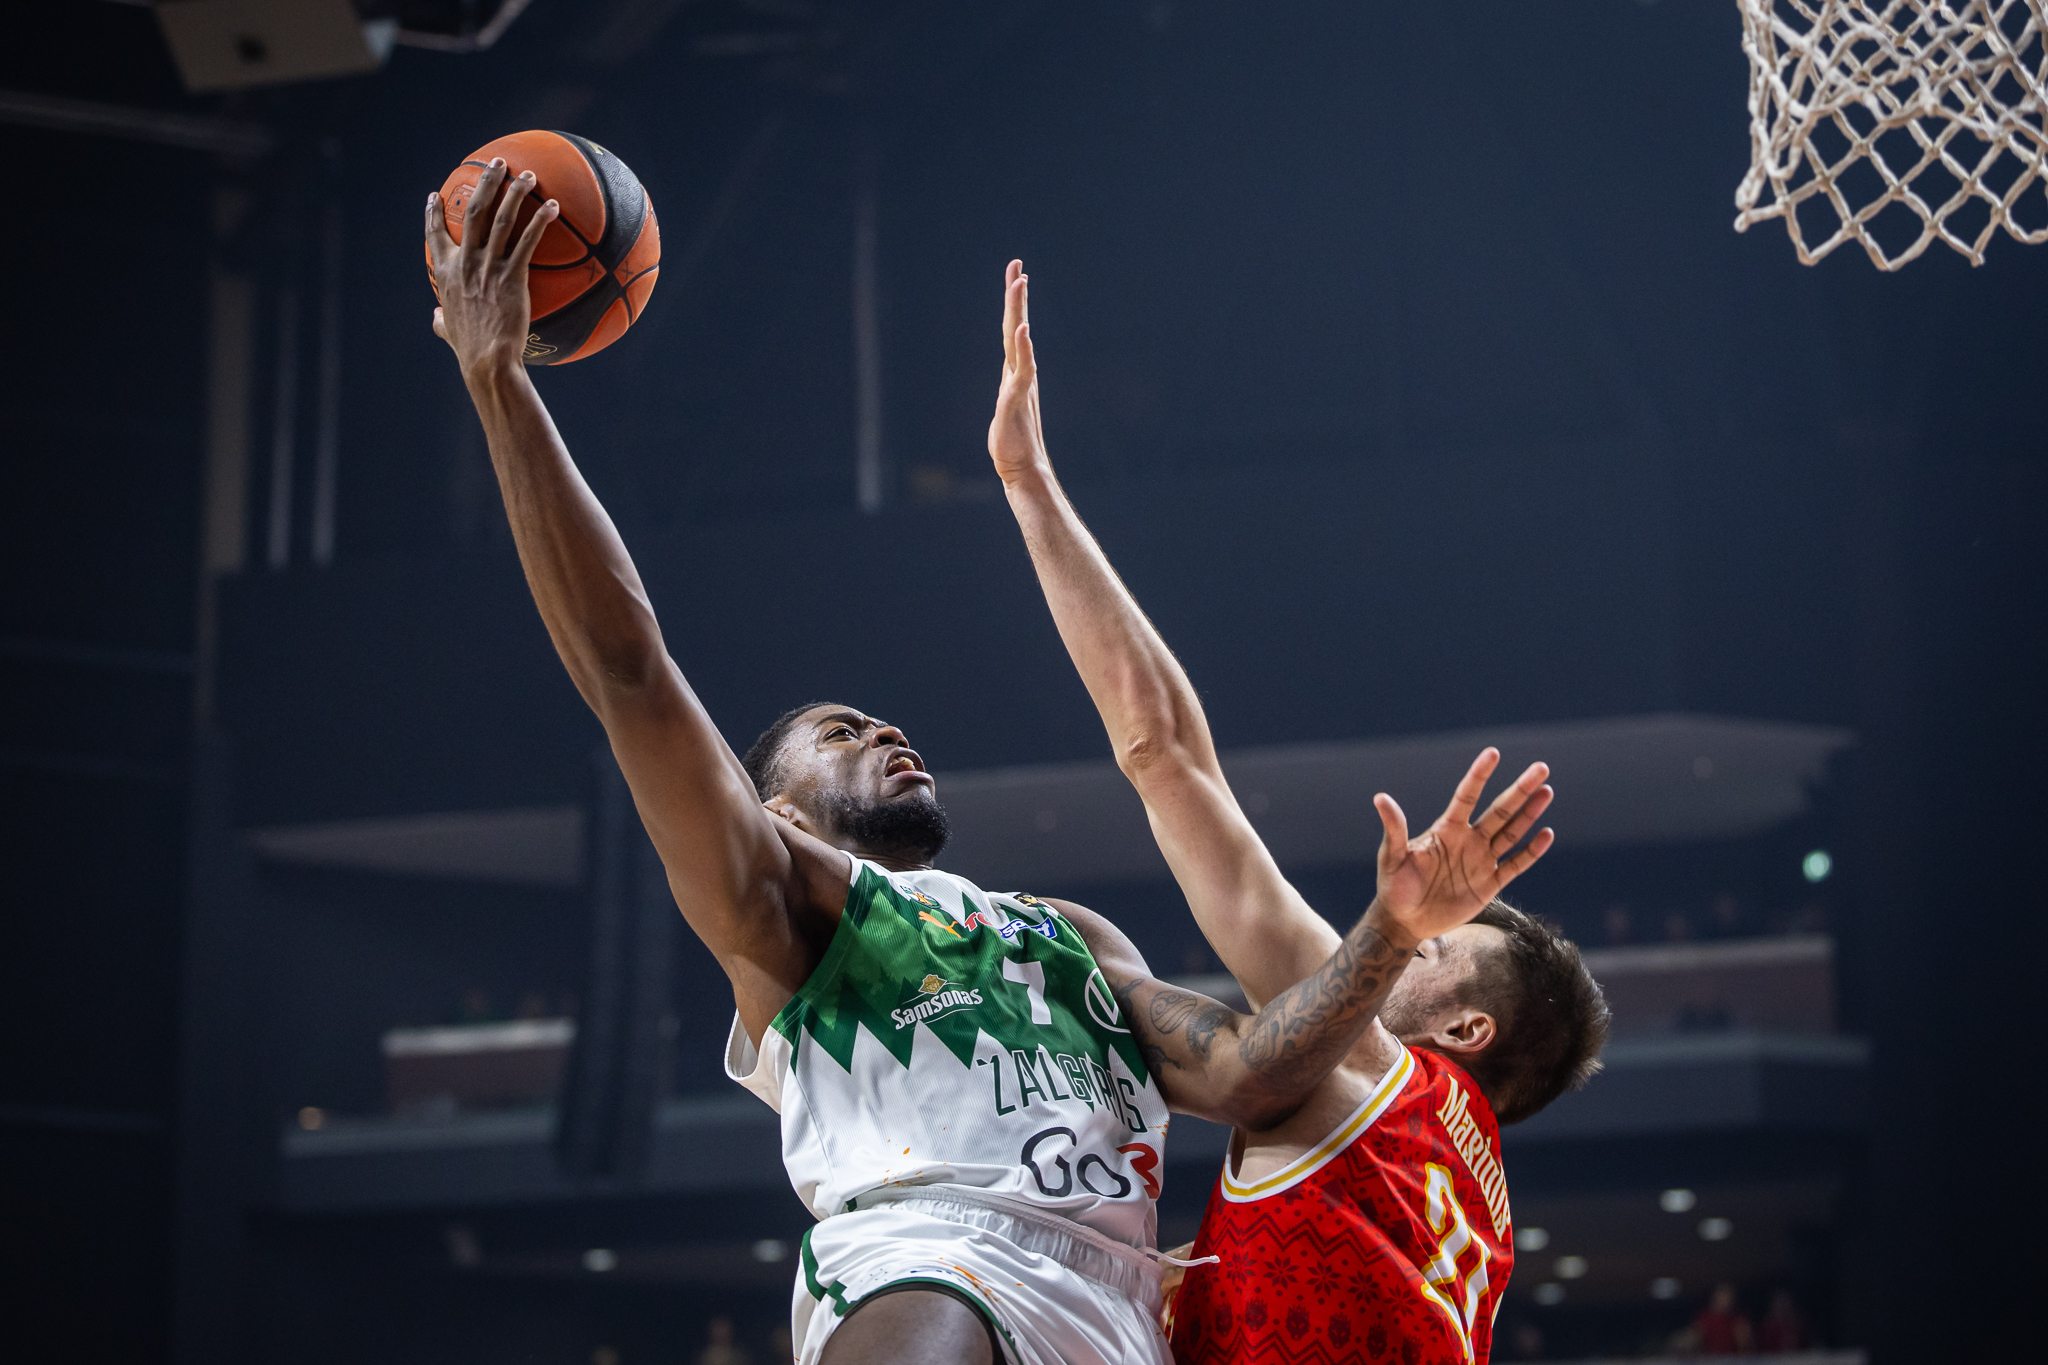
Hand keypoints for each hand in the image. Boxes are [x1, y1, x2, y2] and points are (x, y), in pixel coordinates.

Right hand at [424, 158, 558, 378]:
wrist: (488, 359)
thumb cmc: (470, 350)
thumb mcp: (448, 332)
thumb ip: (441, 321)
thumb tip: (437, 319)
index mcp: (445, 272)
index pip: (434, 234)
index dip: (433, 213)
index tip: (435, 195)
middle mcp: (465, 263)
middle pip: (473, 211)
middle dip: (485, 182)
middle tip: (496, 163)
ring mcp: (488, 267)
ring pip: (501, 219)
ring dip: (515, 192)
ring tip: (528, 175)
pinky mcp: (513, 276)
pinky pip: (528, 241)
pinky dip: (541, 221)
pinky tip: (554, 207)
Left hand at [986, 259, 1050, 487]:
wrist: (1023, 470)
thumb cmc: (1012, 444)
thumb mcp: (1005, 411)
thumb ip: (1010, 392)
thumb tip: (1012, 383)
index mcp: (1015, 372)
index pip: (1013, 330)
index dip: (1014, 303)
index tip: (1017, 273)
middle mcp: (1020, 373)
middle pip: (1016, 326)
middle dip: (1016, 295)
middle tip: (1017, 265)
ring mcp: (1020, 384)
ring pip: (1018, 340)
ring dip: (1019, 310)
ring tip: (1021, 283)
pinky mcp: (1018, 400)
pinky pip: (1022, 368)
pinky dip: (1024, 348)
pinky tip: (1024, 329)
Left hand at [1370, 749, 1553, 947]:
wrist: (1404, 920)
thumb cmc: (1394, 886)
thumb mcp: (1391, 856)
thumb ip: (1394, 828)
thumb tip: (1380, 798)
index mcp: (1446, 829)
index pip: (1467, 796)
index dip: (1480, 775)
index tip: (1493, 753)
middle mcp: (1468, 840)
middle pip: (1500, 810)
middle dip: (1520, 789)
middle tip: (1541, 768)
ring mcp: (1481, 861)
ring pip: (1512, 832)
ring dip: (1530, 813)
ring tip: (1547, 791)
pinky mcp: (1489, 884)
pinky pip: (1515, 864)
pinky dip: (1531, 851)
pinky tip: (1546, 833)